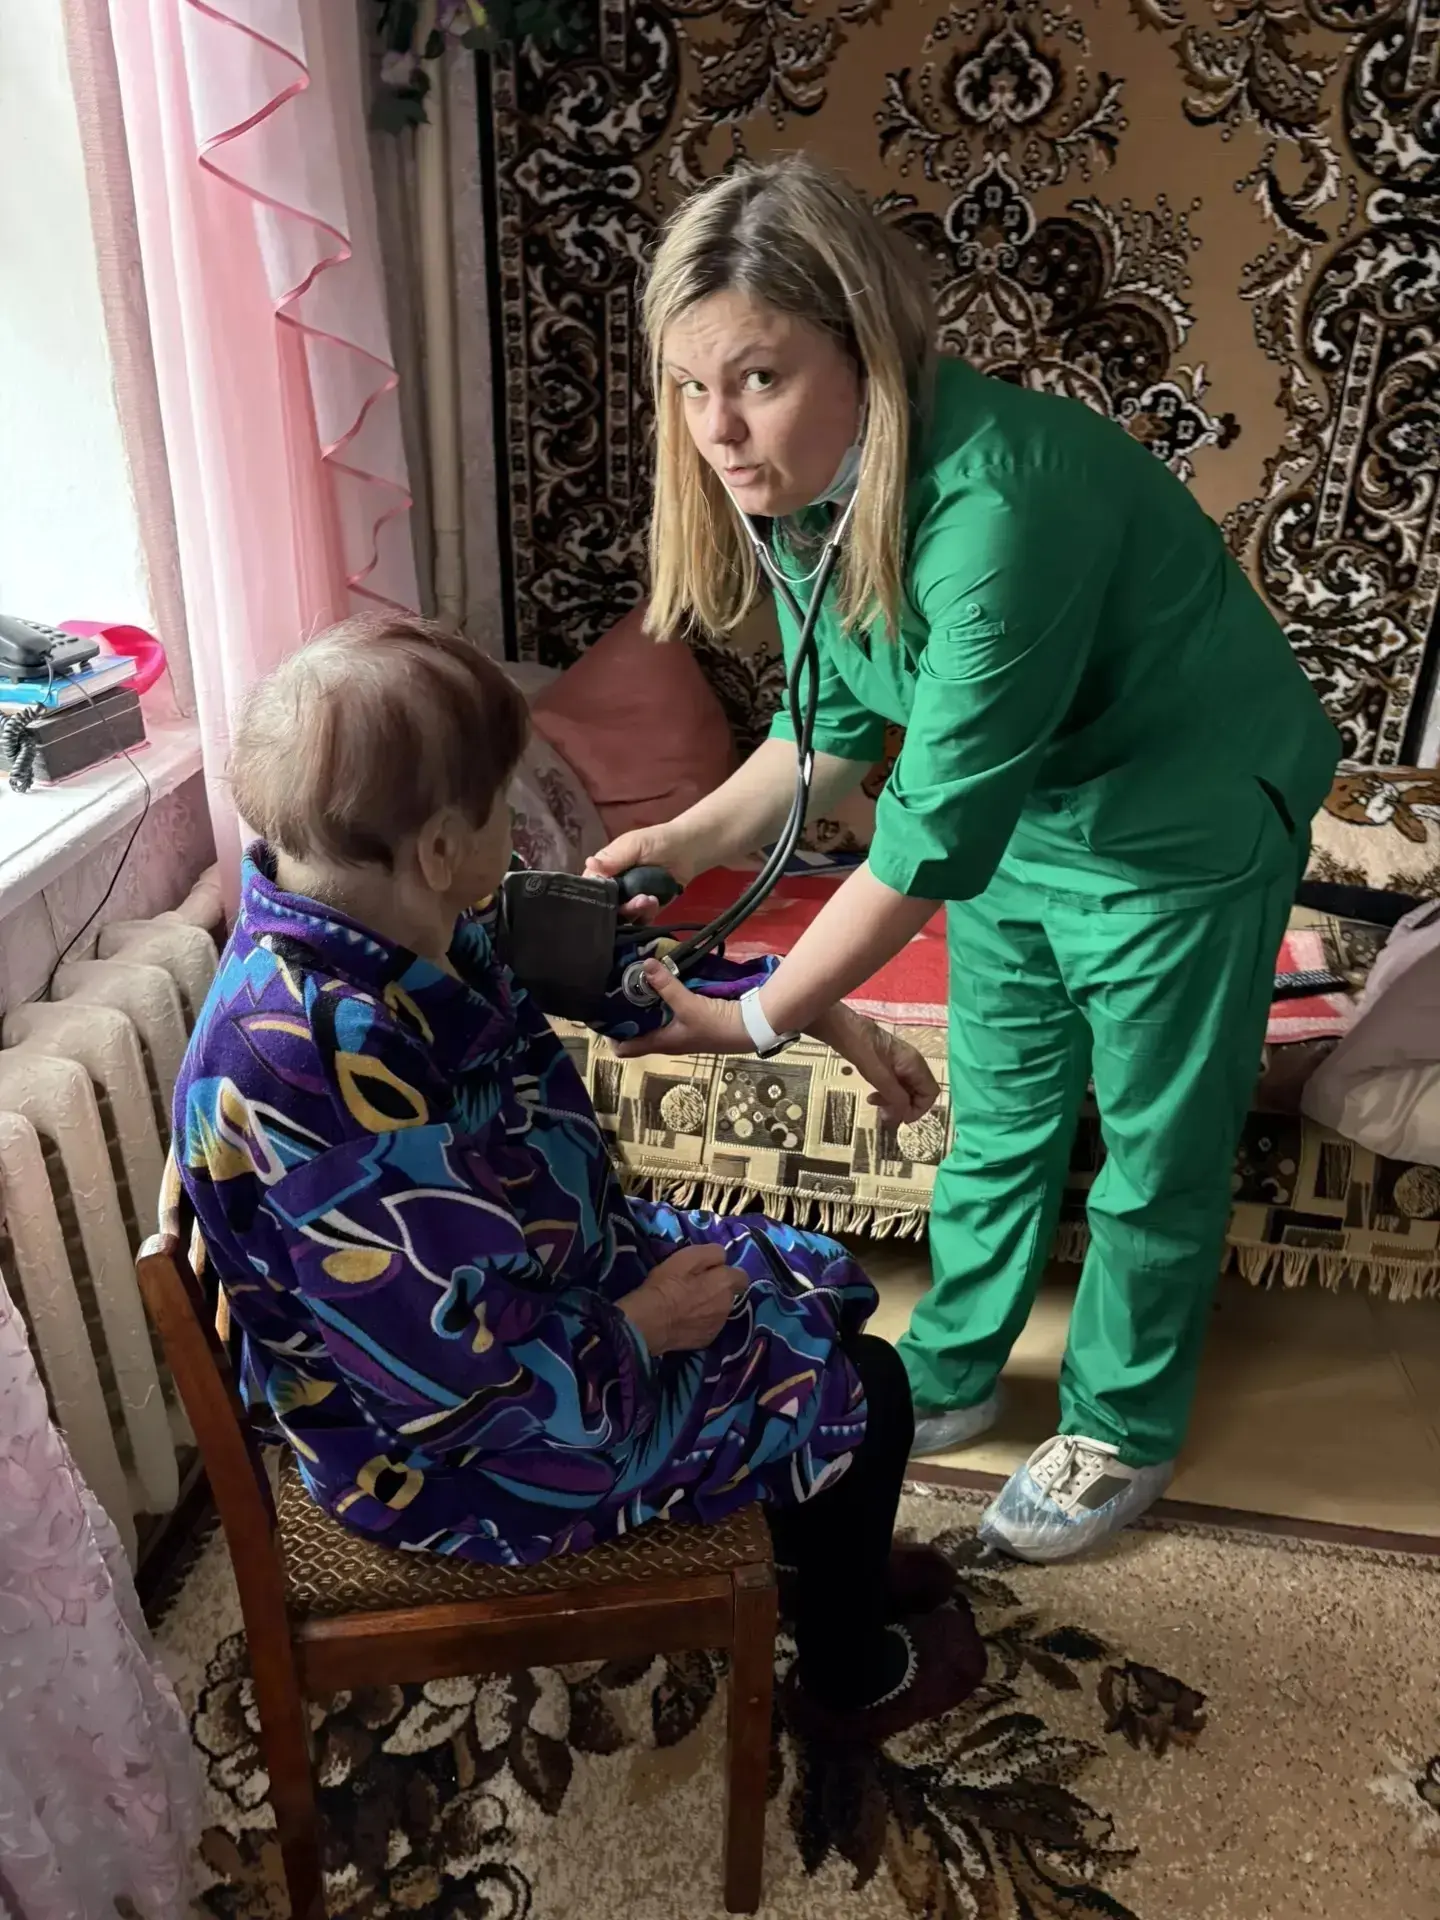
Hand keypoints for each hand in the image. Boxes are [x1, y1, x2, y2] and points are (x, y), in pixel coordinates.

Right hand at [586, 827, 695, 922]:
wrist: (690, 850)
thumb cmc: (658, 841)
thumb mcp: (634, 844)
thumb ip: (613, 857)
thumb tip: (589, 863)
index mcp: (605, 870)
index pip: (590, 887)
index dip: (593, 894)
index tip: (604, 897)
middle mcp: (614, 888)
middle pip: (605, 906)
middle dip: (618, 906)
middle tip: (636, 899)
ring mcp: (629, 901)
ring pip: (621, 916)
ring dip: (634, 911)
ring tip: (649, 899)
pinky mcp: (645, 911)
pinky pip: (639, 921)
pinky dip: (645, 915)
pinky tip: (655, 902)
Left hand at [611, 961, 749, 1058]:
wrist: (749, 1028)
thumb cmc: (715, 1025)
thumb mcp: (688, 1005)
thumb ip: (667, 986)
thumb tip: (646, 964)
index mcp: (659, 1043)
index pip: (624, 1049)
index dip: (608, 1036)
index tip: (599, 1014)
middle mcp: (665, 1040)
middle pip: (634, 1032)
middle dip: (623, 1014)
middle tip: (612, 990)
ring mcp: (677, 1031)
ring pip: (650, 1020)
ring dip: (641, 1005)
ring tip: (630, 982)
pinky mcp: (689, 1020)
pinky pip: (665, 1011)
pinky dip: (658, 999)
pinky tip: (657, 982)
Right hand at [619, 1243, 748, 1352]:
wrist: (650, 1322)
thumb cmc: (666, 1285)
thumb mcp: (686, 1257)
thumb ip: (711, 1253)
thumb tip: (723, 1256)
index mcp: (725, 1283)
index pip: (741, 1276)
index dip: (727, 1272)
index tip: (711, 1272)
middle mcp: (728, 1305)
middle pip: (729, 1293)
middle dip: (718, 1289)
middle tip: (696, 1287)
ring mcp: (718, 1325)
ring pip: (720, 1310)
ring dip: (711, 1306)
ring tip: (689, 1305)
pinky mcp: (707, 1339)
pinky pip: (710, 1326)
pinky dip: (702, 1322)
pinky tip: (686, 1320)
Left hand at [812, 1004, 938, 1125]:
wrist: (844, 1027)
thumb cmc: (861, 1047)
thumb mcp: (878, 1075)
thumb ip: (895, 1095)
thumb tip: (904, 1115)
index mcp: (915, 1064)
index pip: (931, 1093)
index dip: (919, 1109)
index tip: (901, 1118)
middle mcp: (913, 1064)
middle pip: (919, 1093)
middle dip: (904, 1107)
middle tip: (885, 1115)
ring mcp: (901, 1064)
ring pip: (906, 1091)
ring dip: (894, 1102)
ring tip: (875, 1104)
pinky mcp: (889, 1065)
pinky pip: (895, 1085)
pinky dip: (887, 1094)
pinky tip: (872, 1097)